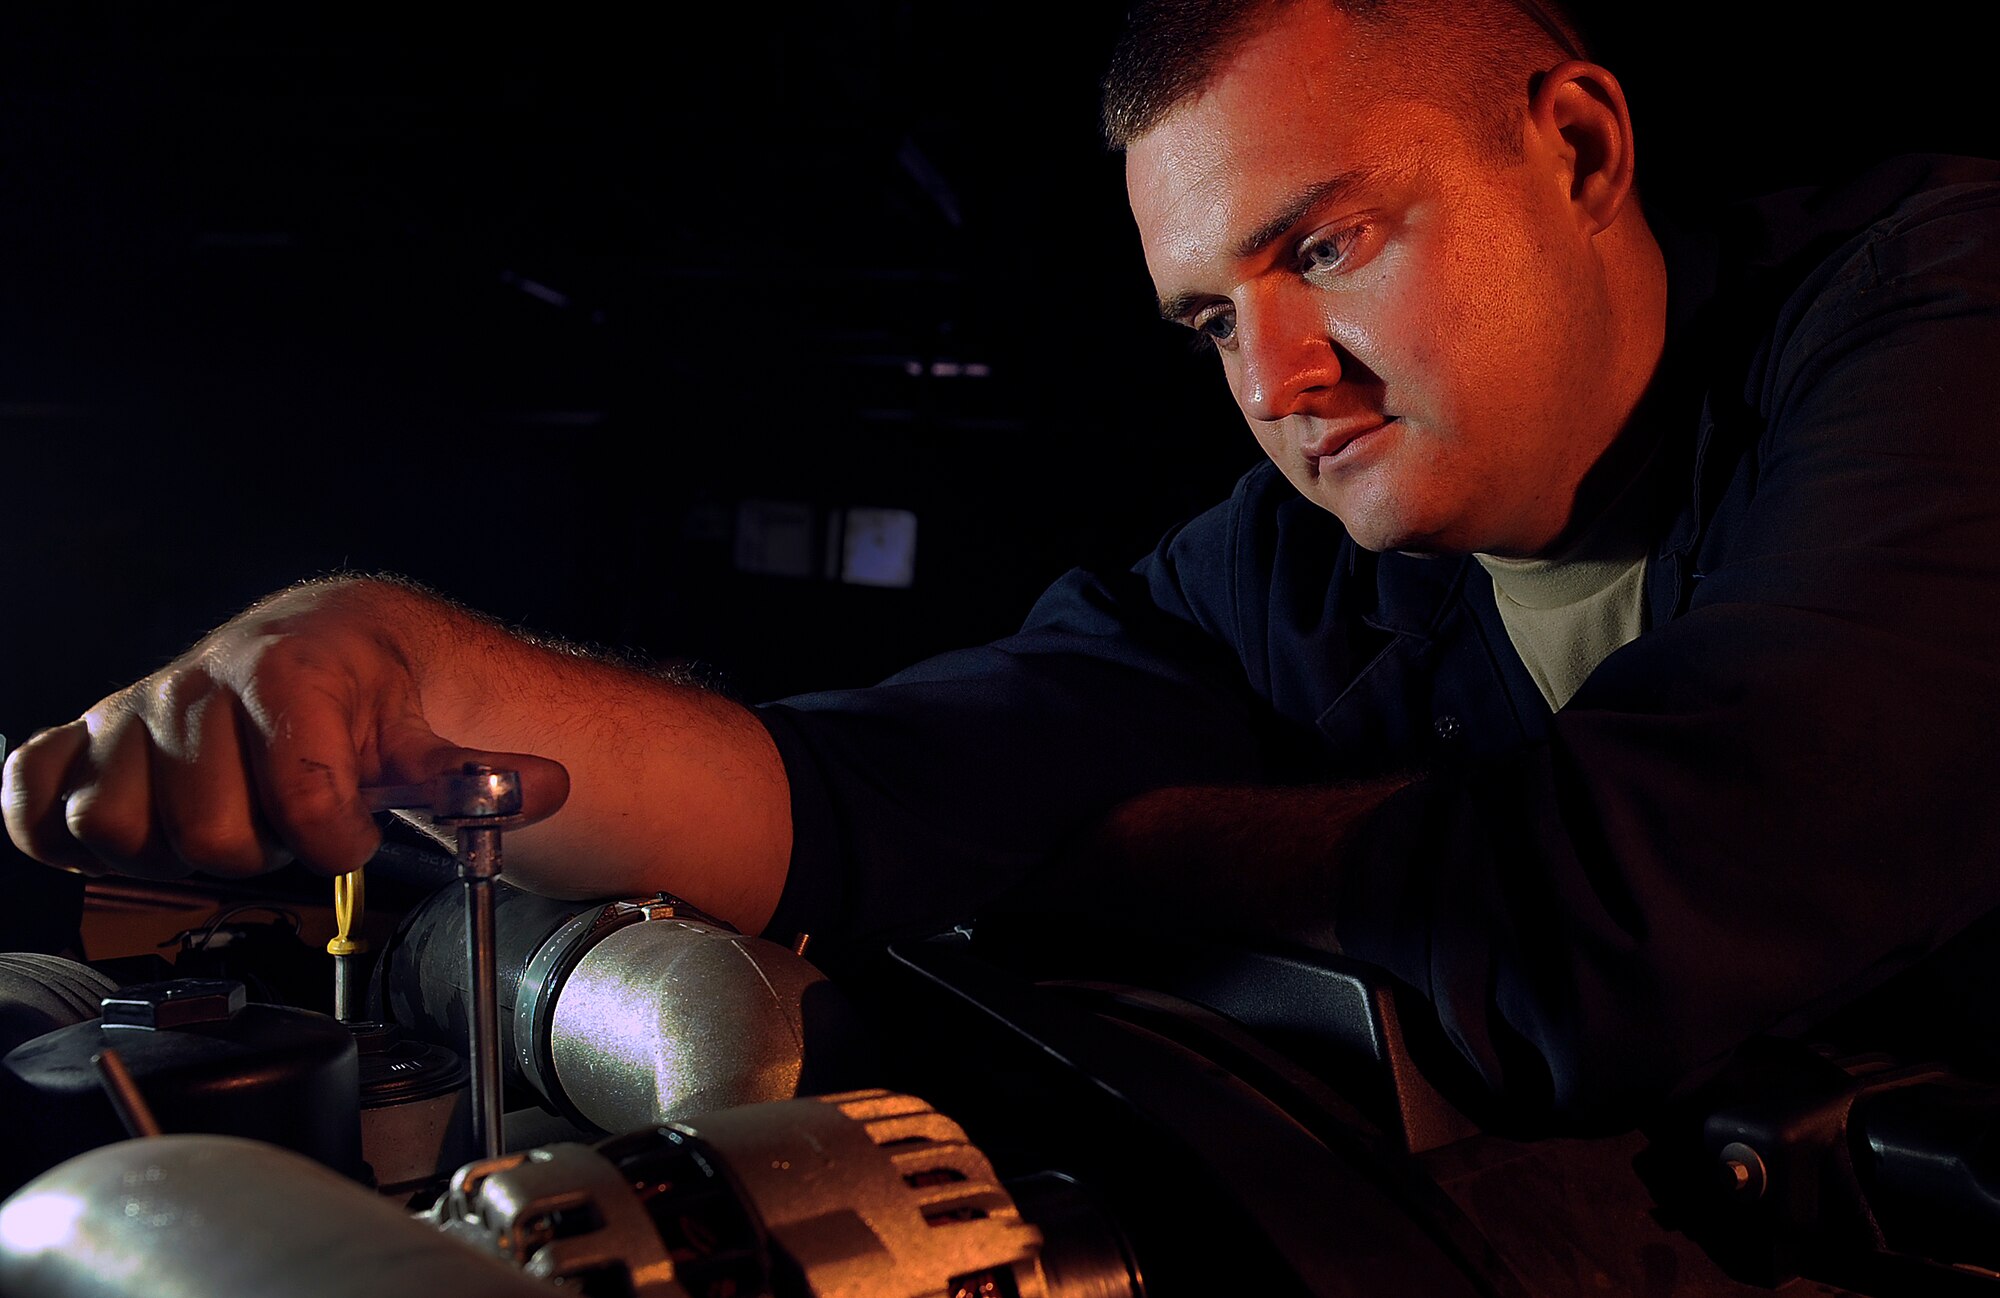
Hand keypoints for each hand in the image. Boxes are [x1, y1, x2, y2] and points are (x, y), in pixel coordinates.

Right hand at [2, 579, 567, 880]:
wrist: (315, 641)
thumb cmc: (363, 693)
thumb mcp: (426, 736)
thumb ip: (483, 776)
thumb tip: (549, 787)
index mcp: (286, 679)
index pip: (298, 805)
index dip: (333, 837)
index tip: (348, 826)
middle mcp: (193, 689)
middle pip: (204, 835)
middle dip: (259, 848)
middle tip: (283, 821)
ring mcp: (128, 715)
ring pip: (109, 830)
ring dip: (173, 847)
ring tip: (223, 818)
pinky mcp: (76, 741)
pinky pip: (29, 800)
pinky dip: (62, 828)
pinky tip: (136, 821)